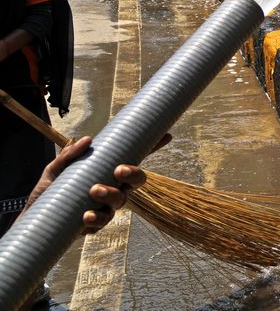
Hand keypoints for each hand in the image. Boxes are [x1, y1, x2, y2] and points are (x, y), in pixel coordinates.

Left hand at [24, 133, 170, 232]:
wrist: (33, 220)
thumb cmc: (49, 191)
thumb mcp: (55, 169)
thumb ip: (69, 155)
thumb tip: (88, 139)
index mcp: (107, 171)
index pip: (134, 158)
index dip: (152, 147)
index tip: (166, 135)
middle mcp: (113, 188)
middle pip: (137, 180)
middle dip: (134, 174)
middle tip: (119, 170)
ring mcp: (106, 206)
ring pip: (121, 201)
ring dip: (112, 195)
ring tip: (94, 191)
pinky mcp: (94, 224)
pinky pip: (102, 222)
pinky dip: (96, 218)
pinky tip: (86, 216)